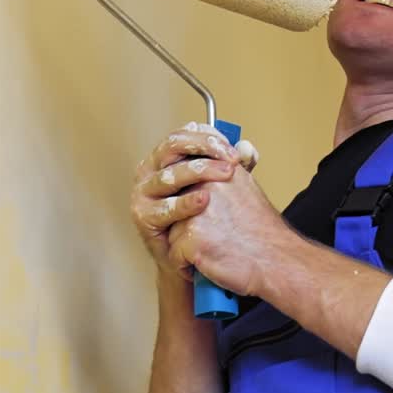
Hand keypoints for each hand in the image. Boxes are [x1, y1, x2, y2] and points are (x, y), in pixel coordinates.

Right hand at [131, 123, 251, 280]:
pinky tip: (205, 200)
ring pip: (169, 175)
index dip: (210, 138)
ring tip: (225, 175)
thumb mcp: (222, 188)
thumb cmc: (203, 220)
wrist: (190, 259)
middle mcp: (150, 169)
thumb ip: (234, 167)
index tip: (235, 150)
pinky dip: (185, 203)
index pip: (185, 134)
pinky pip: (164, 207)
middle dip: (205, 149)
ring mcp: (143, 193)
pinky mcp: (143, 216)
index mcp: (166, 157)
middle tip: (232, 160)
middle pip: (173, 146)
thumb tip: (249, 148)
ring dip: (199, 172)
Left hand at [166, 158, 287, 297]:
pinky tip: (210, 265)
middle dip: (191, 228)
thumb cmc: (264, 235)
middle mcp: (206, 186)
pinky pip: (174, 256)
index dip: (196, 210)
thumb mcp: (248, 192)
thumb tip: (206, 172)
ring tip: (216, 252)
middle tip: (218, 239)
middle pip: (178, 209)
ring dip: (187, 247)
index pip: (188, 186)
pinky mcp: (191, 239)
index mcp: (220, 171)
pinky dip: (187, 266)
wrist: (278, 263)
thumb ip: (224, 180)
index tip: (215, 223)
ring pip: (173, 233)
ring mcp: (196, 213)